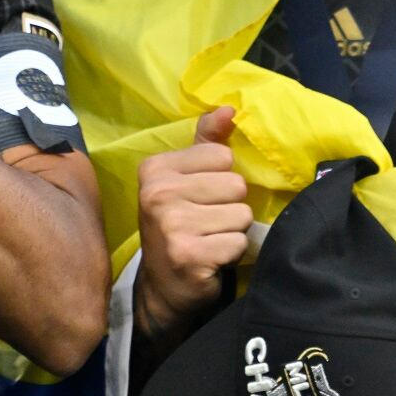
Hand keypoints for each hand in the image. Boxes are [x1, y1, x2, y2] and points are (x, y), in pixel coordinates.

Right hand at [136, 107, 249, 340]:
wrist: (163, 286)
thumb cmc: (179, 225)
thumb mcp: (185, 179)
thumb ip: (207, 143)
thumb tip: (229, 109)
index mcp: (155, 168)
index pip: (222, 157)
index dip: (221, 180)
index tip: (200, 198)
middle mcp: (157, 193)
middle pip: (235, 185)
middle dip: (230, 207)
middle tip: (207, 223)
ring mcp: (171, 225)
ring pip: (240, 215)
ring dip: (232, 231)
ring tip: (210, 240)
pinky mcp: (189, 255)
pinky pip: (238, 242)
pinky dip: (232, 253)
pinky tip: (212, 258)